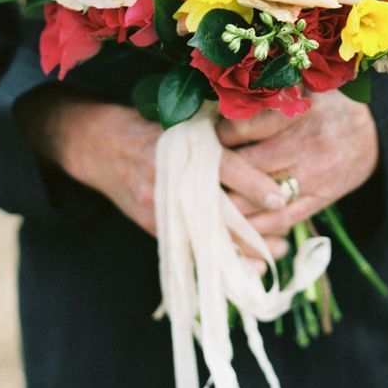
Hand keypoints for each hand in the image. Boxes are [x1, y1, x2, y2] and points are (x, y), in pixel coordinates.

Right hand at [15, 89, 288, 239]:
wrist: (100, 145)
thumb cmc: (149, 124)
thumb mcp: (181, 118)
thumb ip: (216, 128)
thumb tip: (266, 129)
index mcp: (179, 148)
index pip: (222, 168)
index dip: (253, 184)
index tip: (281, 197)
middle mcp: (169, 182)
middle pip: (218, 212)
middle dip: (254, 229)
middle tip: (287, 238)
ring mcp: (160, 209)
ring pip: (206, 237)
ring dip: (242, 251)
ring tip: (276, 254)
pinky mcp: (154, 226)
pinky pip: (191, 249)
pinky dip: (219, 261)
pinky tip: (247, 269)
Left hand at [216, 89, 378, 254]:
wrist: (371, 130)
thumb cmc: (326, 102)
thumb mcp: (301, 86)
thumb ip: (267, 93)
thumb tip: (219, 101)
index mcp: (300, 108)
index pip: (243, 128)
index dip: (217, 136)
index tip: (203, 137)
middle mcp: (308, 142)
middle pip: (247, 165)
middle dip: (217, 173)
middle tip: (192, 175)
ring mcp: (317, 174)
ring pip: (260, 197)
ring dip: (229, 204)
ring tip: (203, 202)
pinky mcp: (322, 199)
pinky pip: (283, 219)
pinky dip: (256, 226)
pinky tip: (234, 226)